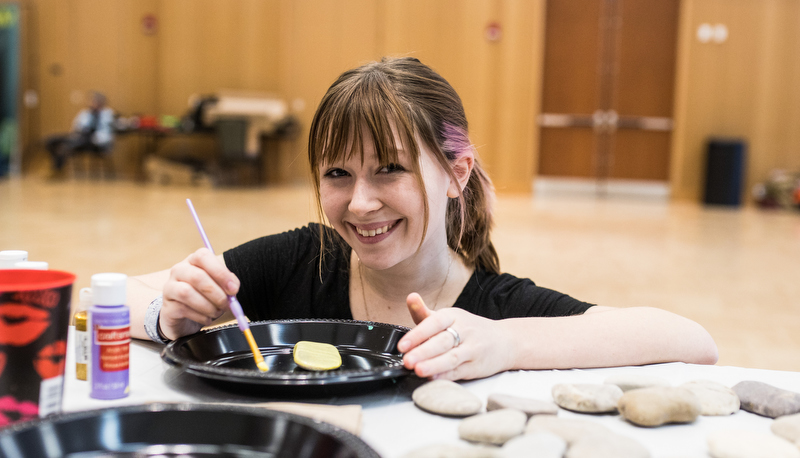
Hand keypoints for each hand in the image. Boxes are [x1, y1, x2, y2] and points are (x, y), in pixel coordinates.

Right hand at [159, 248, 239, 339]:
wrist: (184, 317)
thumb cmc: (205, 297)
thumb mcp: (219, 287)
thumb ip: (228, 284)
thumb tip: (233, 288)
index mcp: (194, 260)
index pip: (203, 256)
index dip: (220, 272)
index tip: (233, 289)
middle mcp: (179, 270)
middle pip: (197, 276)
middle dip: (217, 293)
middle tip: (226, 305)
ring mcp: (170, 287)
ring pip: (187, 293)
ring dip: (208, 306)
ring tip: (216, 312)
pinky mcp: (167, 306)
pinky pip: (184, 310)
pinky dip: (201, 317)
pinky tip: (207, 319)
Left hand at [397, 293, 514, 380]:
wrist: (505, 340)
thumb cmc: (469, 329)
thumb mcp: (449, 317)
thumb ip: (425, 312)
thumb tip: (410, 297)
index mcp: (454, 316)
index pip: (435, 322)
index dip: (418, 334)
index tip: (403, 345)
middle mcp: (464, 331)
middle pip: (443, 341)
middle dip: (424, 351)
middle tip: (407, 360)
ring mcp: (472, 349)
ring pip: (452, 357)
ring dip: (434, 365)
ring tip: (418, 370)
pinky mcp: (476, 366)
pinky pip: (459, 371)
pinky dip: (445, 375)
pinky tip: (432, 378)